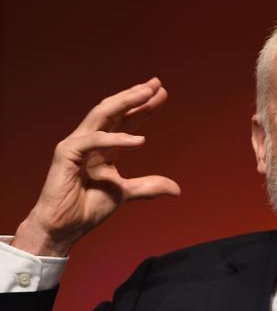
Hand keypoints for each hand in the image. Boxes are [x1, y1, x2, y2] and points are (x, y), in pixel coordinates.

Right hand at [12, 78, 180, 256]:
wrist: (65, 227)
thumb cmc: (88, 208)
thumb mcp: (125, 193)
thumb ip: (148, 187)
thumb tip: (177, 189)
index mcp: (105, 147)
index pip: (126, 120)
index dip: (144, 107)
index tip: (163, 94)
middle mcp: (92, 141)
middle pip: (115, 110)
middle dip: (136, 96)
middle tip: (156, 84)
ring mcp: (78, 144)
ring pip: (102, 114)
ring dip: (125, 102)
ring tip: (147, 94)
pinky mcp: (67, 153)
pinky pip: (94, 140)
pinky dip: (116, 139)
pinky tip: (139, 140)